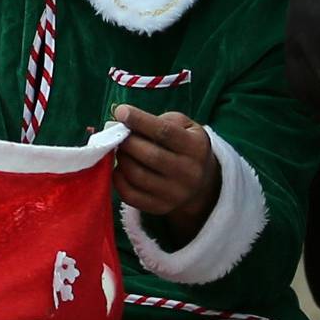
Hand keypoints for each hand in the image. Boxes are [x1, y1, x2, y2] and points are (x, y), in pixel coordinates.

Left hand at [114, 106, 219, 226]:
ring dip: (122, 159)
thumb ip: (161, 120)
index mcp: (196, 147)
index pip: (165, 132)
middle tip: (118, 135)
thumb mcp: (185, 127)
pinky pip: (130, 195)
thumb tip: (126, 120)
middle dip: (127, 141)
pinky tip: (120, 168)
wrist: (201, 183)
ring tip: (121, 150)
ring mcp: (175, 194)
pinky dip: (118, 179)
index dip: (140, 120)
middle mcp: (189, 173)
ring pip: (137, 175)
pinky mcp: (160, 208)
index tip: (120, 111)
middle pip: (150, 155)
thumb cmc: (185, 146)